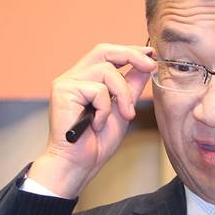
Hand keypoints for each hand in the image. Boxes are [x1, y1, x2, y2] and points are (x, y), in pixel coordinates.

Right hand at [29, 43, 156, 197]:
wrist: (79, 164)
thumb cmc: (97, 142)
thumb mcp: (123, 109)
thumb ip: (131, 87)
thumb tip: (145, 67)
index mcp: (86, 78)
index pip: (108, 54)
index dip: (130, 51)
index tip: (152, 55)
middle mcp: (74, 76)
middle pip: (104, 50)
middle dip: (131, 55)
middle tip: (151, 66)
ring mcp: (67, 82)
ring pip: (107, 72)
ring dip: (123, 95)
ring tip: (124, 115)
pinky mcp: (62, 90)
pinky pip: (98, 90)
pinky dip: (105, 109)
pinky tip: (96, 124)